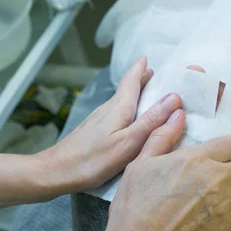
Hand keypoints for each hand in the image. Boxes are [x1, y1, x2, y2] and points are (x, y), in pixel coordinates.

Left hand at [36, 56, 182, 194]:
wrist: (56, 172)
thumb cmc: (93, 160)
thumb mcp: (129, 143)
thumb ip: (151, 121)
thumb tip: (174, 97)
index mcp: (119, 108)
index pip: (131, 81)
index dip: (140, 69)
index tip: (147, 58)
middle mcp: (107, 109)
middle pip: (126, 90)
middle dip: (140, 80)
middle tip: (153, 73)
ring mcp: (98, 120)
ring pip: (120, 102)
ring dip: (134, 96)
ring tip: (147, 95)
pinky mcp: (93, 132)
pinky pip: (115, 115)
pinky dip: (127, 111)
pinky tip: (129, 121)